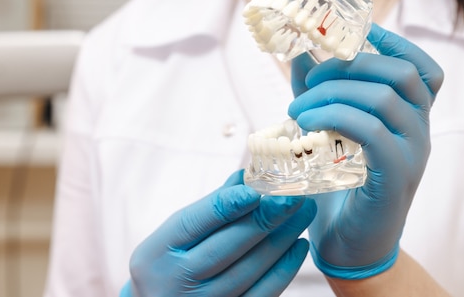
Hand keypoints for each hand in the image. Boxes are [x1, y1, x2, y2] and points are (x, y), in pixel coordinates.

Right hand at [120, 170, 316, 296]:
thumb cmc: (169, 262)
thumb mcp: (174, 233)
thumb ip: (210, 207)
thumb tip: (246, 178)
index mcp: (159, 250)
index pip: (198, 221)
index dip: (230, 203)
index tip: (258, 188)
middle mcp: (178, 279)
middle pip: (229, 245)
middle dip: (267, 217)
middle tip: (295, 196)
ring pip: (251, 268)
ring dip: (283, 238)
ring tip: (304, 213)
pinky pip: (262, 293)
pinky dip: (284, 269)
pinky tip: (298, 245)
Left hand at [288, 24, 443, 279]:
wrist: (350, 247)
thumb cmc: (339, 187)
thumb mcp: (328, 132)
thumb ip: (319, 93)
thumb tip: (302, 55)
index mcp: (410, 117)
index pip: (423, 69)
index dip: (394, 43)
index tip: (355, 33)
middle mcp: (419, 131)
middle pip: (401, 74)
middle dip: (350, 64)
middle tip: (310, 78)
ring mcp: (412, 154)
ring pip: (385, 99)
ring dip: (332, 93)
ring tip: (297, 109)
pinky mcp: (395, 178)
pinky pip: (373, 132)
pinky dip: (336, 118)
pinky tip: (308, 125)